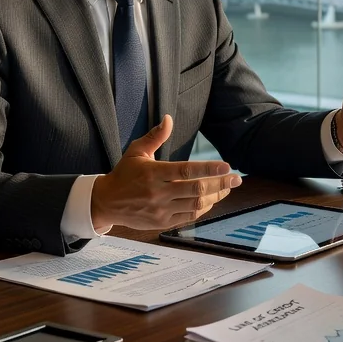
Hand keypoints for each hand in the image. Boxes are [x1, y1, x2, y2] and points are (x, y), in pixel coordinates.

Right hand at [90, 115, 241, 229]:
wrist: (106, 202)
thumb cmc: (124, 173)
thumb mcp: (136, 151)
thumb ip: (155, 136)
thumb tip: (169, 118)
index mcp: (153, 173)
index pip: (186, 171)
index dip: (209, 169)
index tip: (227, 167)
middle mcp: (158, 193)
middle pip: (196, 189)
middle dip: (220, 184)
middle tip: (237, 179)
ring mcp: (161, 210)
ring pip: (196, 205)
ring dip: (216, 196)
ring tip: (228, 188)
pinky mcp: (161, 223)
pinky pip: (188, 216)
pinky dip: (203, 208)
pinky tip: (212, 199)